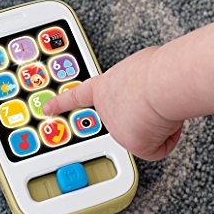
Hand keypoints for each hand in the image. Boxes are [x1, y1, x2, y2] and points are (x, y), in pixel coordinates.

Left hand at [43, 47, 183, 160]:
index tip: (47, 109)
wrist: (161, 84)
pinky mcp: (133, 145)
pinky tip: (165, 122)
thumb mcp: (137, 65)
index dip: (61, 103)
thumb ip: (132, 79)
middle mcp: (106, 110)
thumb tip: (146, 87)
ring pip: (146, 133)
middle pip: (126, 120)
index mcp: (103, 87)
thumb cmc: (153, 70)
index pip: (77, 97)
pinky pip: (157, 147)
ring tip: (160, 106)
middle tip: (152, 100)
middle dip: (142, 115)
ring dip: (157, 122)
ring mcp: (117, 129)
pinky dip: (166, 137)